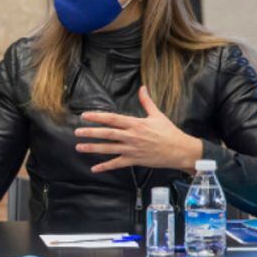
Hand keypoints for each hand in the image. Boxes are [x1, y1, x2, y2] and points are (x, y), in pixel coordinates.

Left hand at [75, 86, 202, 172]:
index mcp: (136, 124)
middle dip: (90, 133)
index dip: (97, 117)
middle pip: (107, 134)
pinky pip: (117, 164)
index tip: (85, 116)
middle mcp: (132, 136)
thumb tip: (142, 87)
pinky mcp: (134, 160)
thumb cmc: (169, 132)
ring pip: (108, 149)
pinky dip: (105, 166)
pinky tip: (94, 168)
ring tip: (79, 147)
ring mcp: (132, 149)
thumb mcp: (157, 115)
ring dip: (93, 148)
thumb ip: (146, 101)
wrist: (180, 150)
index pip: (112, 119)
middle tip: (76, 132)